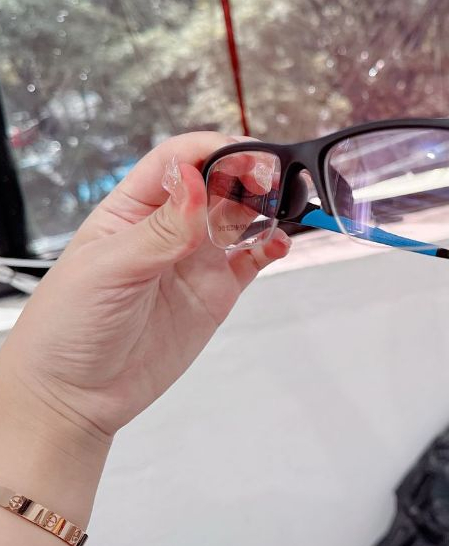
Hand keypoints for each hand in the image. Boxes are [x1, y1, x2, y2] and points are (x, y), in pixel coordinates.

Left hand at [0, 132, 290, 442]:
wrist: (77, 395)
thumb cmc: (70, 326)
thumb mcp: (109, 270)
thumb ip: (159, 229)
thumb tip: (192, 180)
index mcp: (132, 209)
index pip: (176, 161)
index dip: (210, 150)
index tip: (241, 154)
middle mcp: (169, 227)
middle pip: (216, 181)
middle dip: (246, 172)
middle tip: (269, 178)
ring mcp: (196, 258)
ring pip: (240, 216)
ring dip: (264, 205)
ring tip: (281, 205)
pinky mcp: (217, 289)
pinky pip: (253, 258)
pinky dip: (271, 245)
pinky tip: (278, 243)